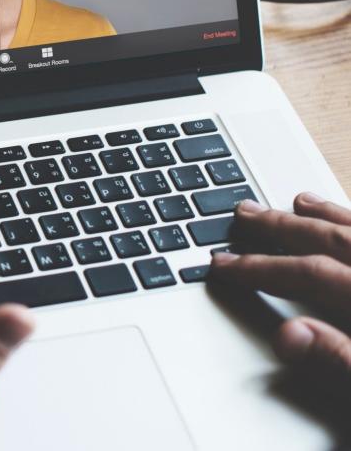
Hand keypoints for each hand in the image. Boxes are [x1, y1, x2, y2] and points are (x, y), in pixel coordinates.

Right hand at [210, 193, 350, 379]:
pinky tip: (350, 223)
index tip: (224, 265)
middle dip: (282, 227)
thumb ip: (340, 359)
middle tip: (245, 213)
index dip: (260, 267)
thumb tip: (288, 336)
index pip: (309, 274)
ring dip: (328, 217)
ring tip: (300, 203)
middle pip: (333, 242)